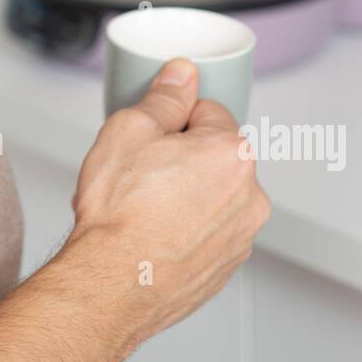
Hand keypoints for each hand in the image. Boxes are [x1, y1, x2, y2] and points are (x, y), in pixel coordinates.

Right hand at [67, 57, 270, 347]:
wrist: (111, 286)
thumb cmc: (120, 215)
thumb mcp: (130, 130)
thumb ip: (164, 97)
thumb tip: (182, 76)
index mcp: (232, 153)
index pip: (207, 111)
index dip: (172, 121)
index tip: (151, 138)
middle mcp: (250, 196)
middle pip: (214, 155)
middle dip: (181, 158)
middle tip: (141, 174)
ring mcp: (240, 236)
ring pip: (212, 195)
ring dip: (186, 194)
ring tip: (144, 209)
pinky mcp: (226, 267)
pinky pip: (208, 232)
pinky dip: (186, 230)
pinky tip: (153, 235)